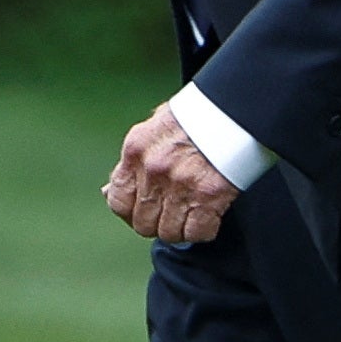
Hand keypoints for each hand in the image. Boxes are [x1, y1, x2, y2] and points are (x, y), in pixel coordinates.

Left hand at [103, 102, 239, 242]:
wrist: (232, 108)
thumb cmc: (195, 116)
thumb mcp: (153, 130)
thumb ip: (132, 162)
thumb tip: (108, 191)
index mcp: (136, 150)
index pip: (117, 201)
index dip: (130, 212)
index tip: (142, 210)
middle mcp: (154, 170)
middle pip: (143, 223)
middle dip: (157, 223)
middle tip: (171, 212)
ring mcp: (180, 184)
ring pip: (169, 232)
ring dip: (180, 229)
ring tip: (190, 215)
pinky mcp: (209, 196)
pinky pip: (197, 233)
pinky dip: (203, 230)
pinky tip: (208, 216)